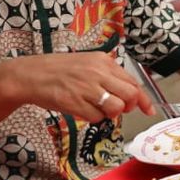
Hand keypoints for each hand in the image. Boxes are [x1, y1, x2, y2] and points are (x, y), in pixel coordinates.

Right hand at [0, 52, 152, 122]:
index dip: (143, 99)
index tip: (149, 110)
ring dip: (110, 113)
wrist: (30, 75)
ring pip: (116, 108)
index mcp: (103, 61)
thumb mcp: (87, 64)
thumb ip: (109, 76)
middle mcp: (97, 72)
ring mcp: (86, 88)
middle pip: (129, 96)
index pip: (133, 82)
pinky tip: (81, 109)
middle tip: (117, 108)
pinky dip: (93, 118)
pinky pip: (97, 117)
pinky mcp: (75, 102)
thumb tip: (130, 96)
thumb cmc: (59, 71)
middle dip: (128, 107)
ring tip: (95, 107)